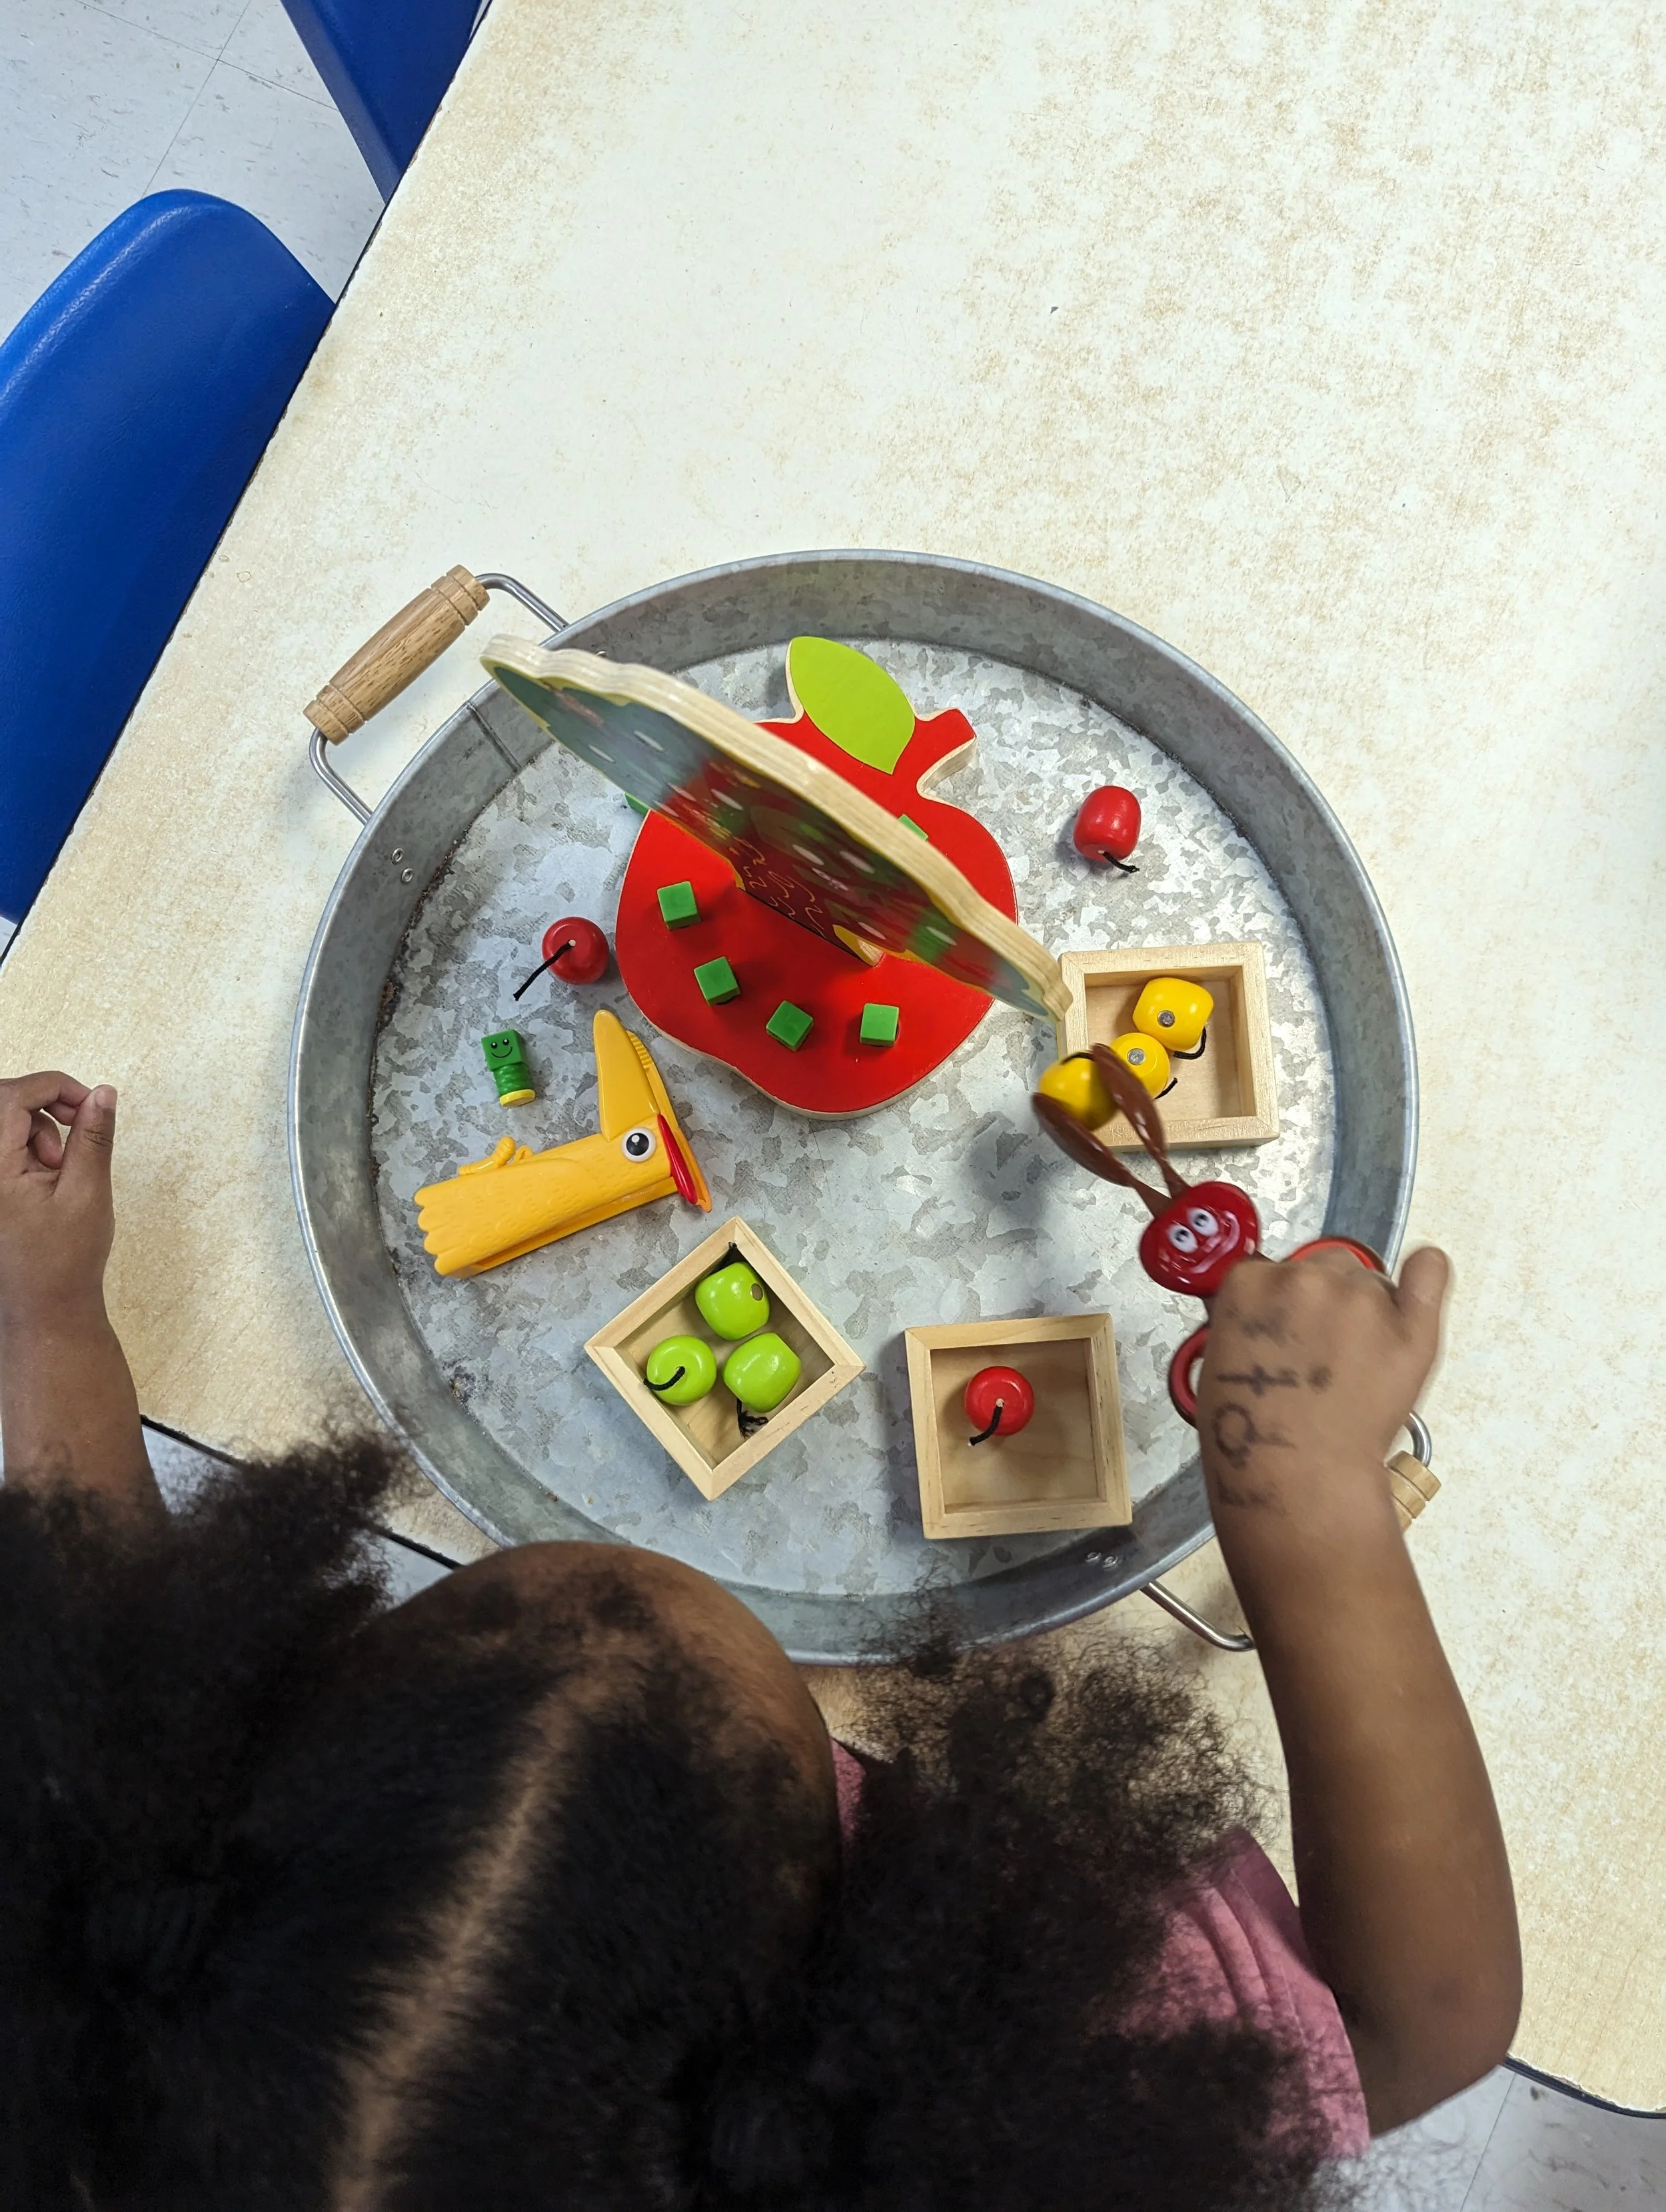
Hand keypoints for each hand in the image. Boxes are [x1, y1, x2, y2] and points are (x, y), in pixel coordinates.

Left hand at [0, 1072, 118, 1328]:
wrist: (42, 1309)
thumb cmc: (64, 1260)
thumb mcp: (88, 1191)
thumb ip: (93, 1136)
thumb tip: (102, 1093)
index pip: (11, 1096)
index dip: (53, 1086)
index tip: (87, 1103)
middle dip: (41, 1103)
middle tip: (75, 1128)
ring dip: (32, 1128)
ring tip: (59, 1168)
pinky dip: (21, 1146)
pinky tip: (43, 1176)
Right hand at [1197, 1246, 1448, 1515]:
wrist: (1298, 1479)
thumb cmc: (1251, 1438)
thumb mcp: (1213, 1363)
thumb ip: (1241, 1318)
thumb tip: (1263, 1307)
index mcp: (1248, 1286)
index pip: (1270, 1270)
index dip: (1278, 1303)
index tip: (1282, 1333)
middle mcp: (1304, 1279)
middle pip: (1322, 1267)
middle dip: (1322, 1302)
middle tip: (1320, 1355)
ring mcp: (1361, 1298)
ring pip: (1368, 1280)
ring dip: (1364, 1309)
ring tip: (1355, 1365)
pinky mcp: (1412, 1324)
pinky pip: (1429, 1269)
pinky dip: (1424, 1275)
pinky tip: (1416, 1290)